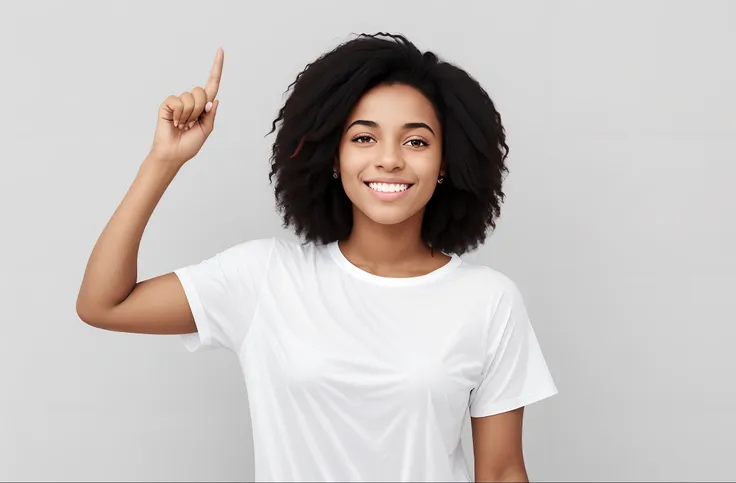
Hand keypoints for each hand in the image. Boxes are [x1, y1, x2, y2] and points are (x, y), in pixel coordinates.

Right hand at [149, 47, 223, 165]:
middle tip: (191, 123)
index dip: (217, 67)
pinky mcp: (168, 103)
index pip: (212, 83)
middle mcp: (192, 101)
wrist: (174, 153)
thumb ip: (211, 114)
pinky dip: (179, 114)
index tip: (220, 50)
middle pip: (202, 91)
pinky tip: (174, 122)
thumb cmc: (189, 144)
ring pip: (191, 97)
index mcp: (203, 106)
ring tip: (182, 124)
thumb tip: (215, 98)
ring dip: (189, 115)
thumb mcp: (206, 129)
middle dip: (199, 110)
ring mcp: (179, 101)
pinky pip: (178, 101)